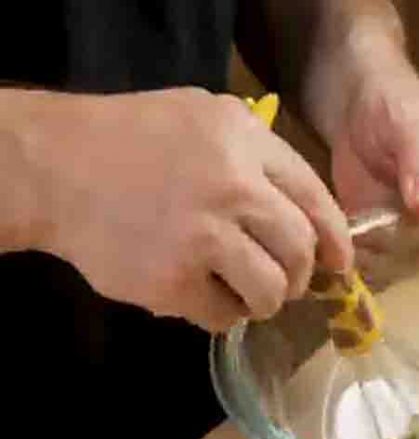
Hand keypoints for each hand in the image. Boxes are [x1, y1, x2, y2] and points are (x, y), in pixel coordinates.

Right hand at [40, 88, 351, 330]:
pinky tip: (203, 296)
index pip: (316, 201)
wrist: (54, 167)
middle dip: (300, 276)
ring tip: (246, 294)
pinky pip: (224, 316)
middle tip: (285, 283)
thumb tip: (312, 216)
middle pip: (300, 250)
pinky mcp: (173, 280)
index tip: (339, 263)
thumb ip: (260, 155)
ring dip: (265, 301)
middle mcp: (234, 187)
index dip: (336, 240)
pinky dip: (221, 315)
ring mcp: (203, 236)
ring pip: (270, 290)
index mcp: (246, 142)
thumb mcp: (204, 117)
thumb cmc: (132, 139)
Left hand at [330, 64, 418, 288]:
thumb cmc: (390, 104)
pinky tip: (347, 242)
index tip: (381, 214)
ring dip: (376, 255)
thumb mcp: (407, 120)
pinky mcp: (399, 244)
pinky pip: (388, 268)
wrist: (360, 111)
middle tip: (358, 223)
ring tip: (350, 231)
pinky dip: (365, 261)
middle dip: (392, 242)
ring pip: (409, 264)